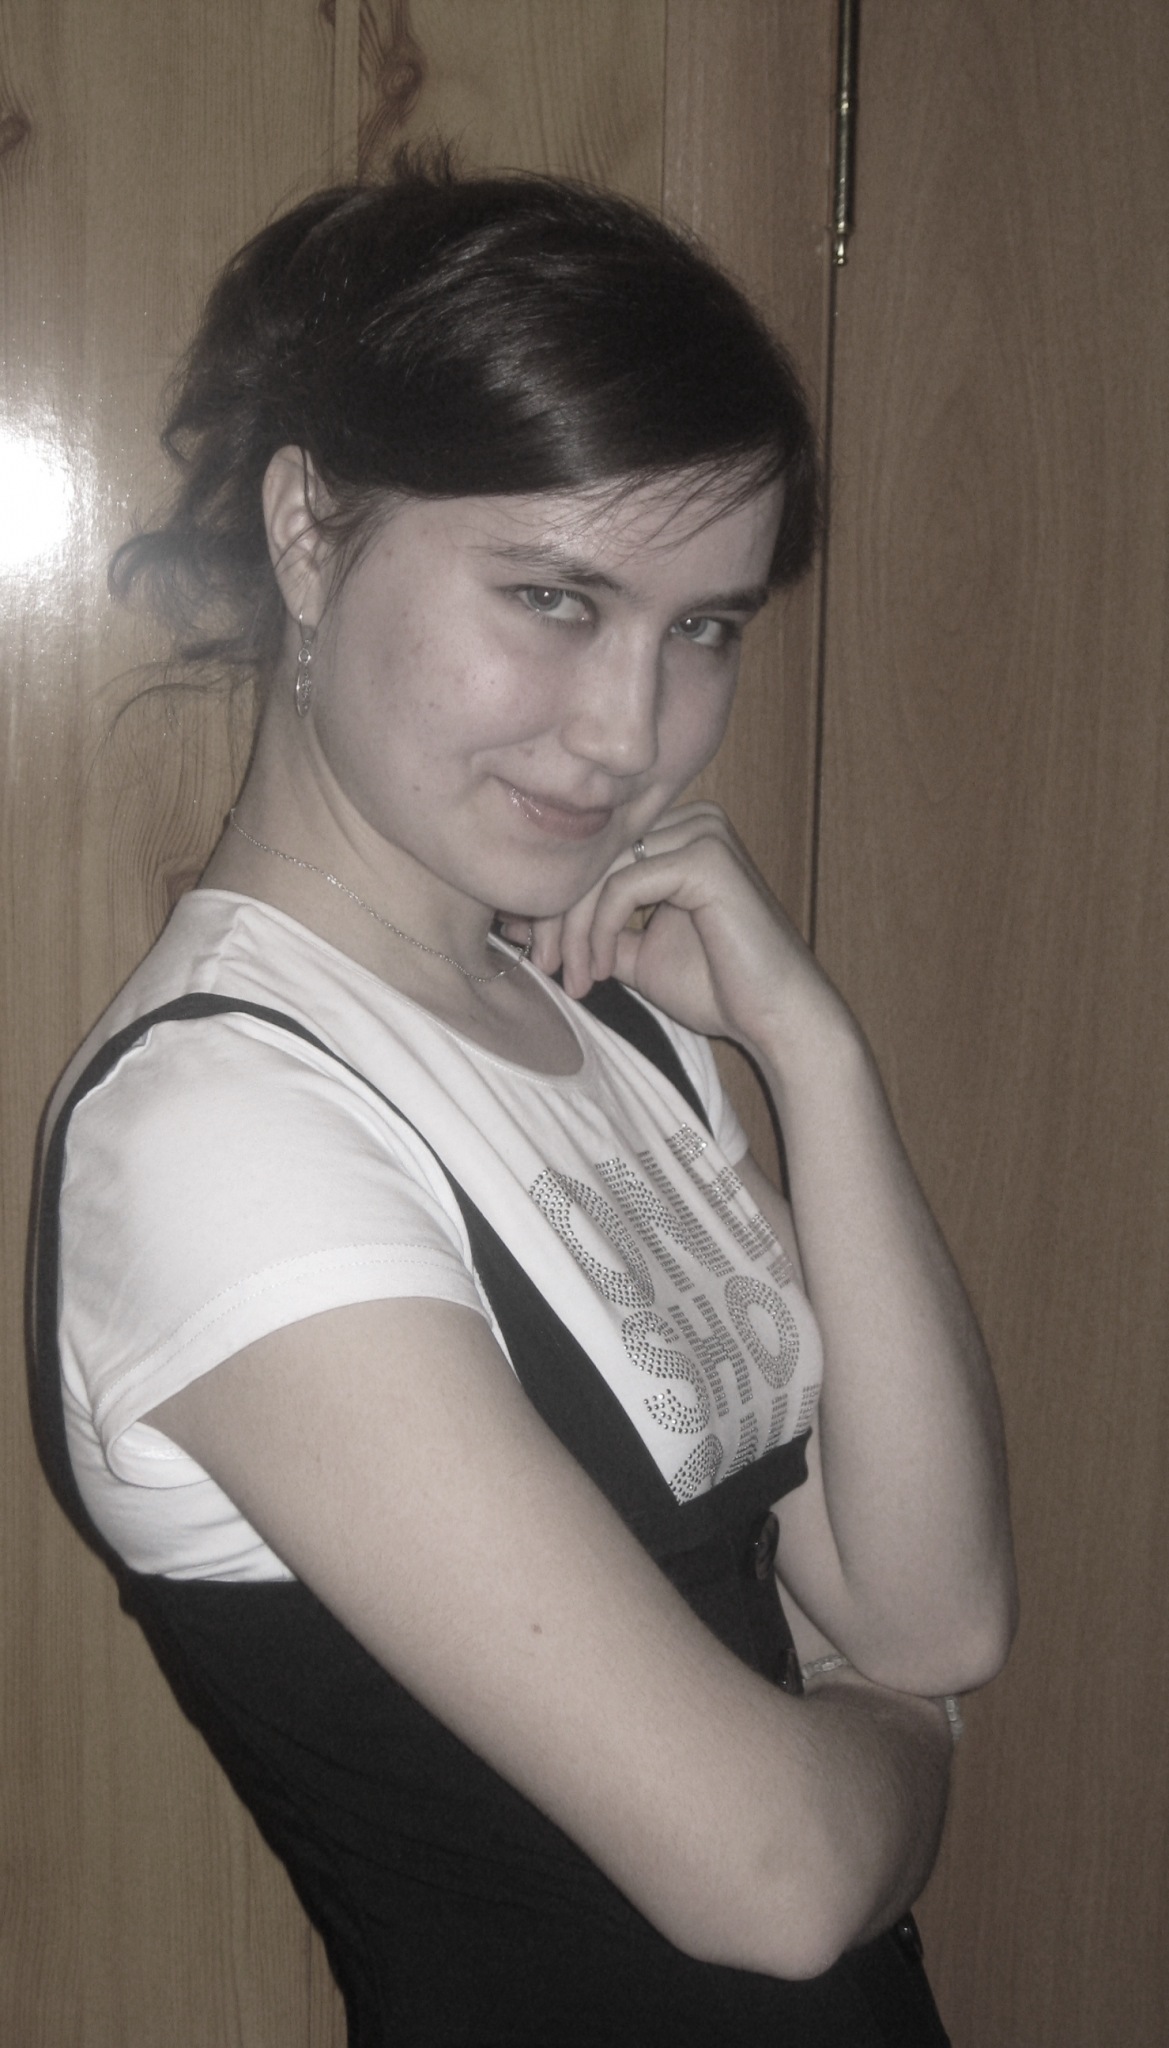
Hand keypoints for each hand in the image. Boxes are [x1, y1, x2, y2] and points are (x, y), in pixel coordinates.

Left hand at [507, 802, 850, 1069]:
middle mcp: (694, 819)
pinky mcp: (707, 858)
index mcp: (681, 833)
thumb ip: (598, 928)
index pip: (599, 852)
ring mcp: (704, 833)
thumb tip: (528, 922)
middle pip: (596, 854)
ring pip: (603, 869)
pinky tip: (597, 971)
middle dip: (556, 914)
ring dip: (574, 929)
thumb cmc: (719, 988)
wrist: (778, 1018)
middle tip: (540, 965)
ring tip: (572, 978)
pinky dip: (599, 930)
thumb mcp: (639, 953)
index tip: (524, 943)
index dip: (555, 898)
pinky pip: (624, 885)